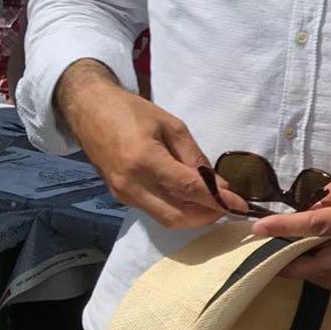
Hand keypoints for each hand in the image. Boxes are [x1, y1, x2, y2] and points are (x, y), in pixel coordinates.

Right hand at [55, 60, 235, 228]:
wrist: (90, 111)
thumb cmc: (132, 111)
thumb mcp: (171, 125)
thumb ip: (194, 156)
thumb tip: (219, 184)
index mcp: (145, 161)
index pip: (188, 189)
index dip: (218, 200)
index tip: (241, 205)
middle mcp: (132, 185)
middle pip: (177, 216)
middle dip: (207, 216)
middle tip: (228, 205)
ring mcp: (123, 195)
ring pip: (166, 218)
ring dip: (193, 216)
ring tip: (213, 202)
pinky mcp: (120, 197)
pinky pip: (155, 211)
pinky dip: (177, 209)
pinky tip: (191, 198)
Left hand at [255, 156, 330, 287]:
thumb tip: (312, 204)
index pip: (318, 226)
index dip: (286, 228)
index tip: (260, 228)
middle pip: (320, 266)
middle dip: (289, 264)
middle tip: (267, 253)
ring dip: (306, 273)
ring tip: (288, 258)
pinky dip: (325, 275)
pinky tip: (316, 261)